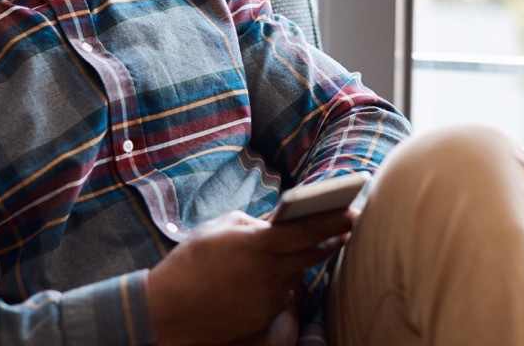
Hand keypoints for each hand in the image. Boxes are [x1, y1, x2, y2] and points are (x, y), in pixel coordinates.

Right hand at [147, 209, 351, 345]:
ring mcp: (268, 296)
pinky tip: (271, 274)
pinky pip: (281, 293)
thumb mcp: (219, 228)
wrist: (170, 309)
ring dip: (305, 259)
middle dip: (334, 237)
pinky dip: (281, 281)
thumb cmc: (191, 261)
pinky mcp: (264, 315)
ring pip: (296, 272)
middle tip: (351, 224)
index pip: (306, 228)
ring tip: (318, 242)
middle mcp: (269, 271)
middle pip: (313, 252)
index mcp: (258, 243)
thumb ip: (253, 223)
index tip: (353, 209)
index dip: (333, 219)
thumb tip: (274, 223)